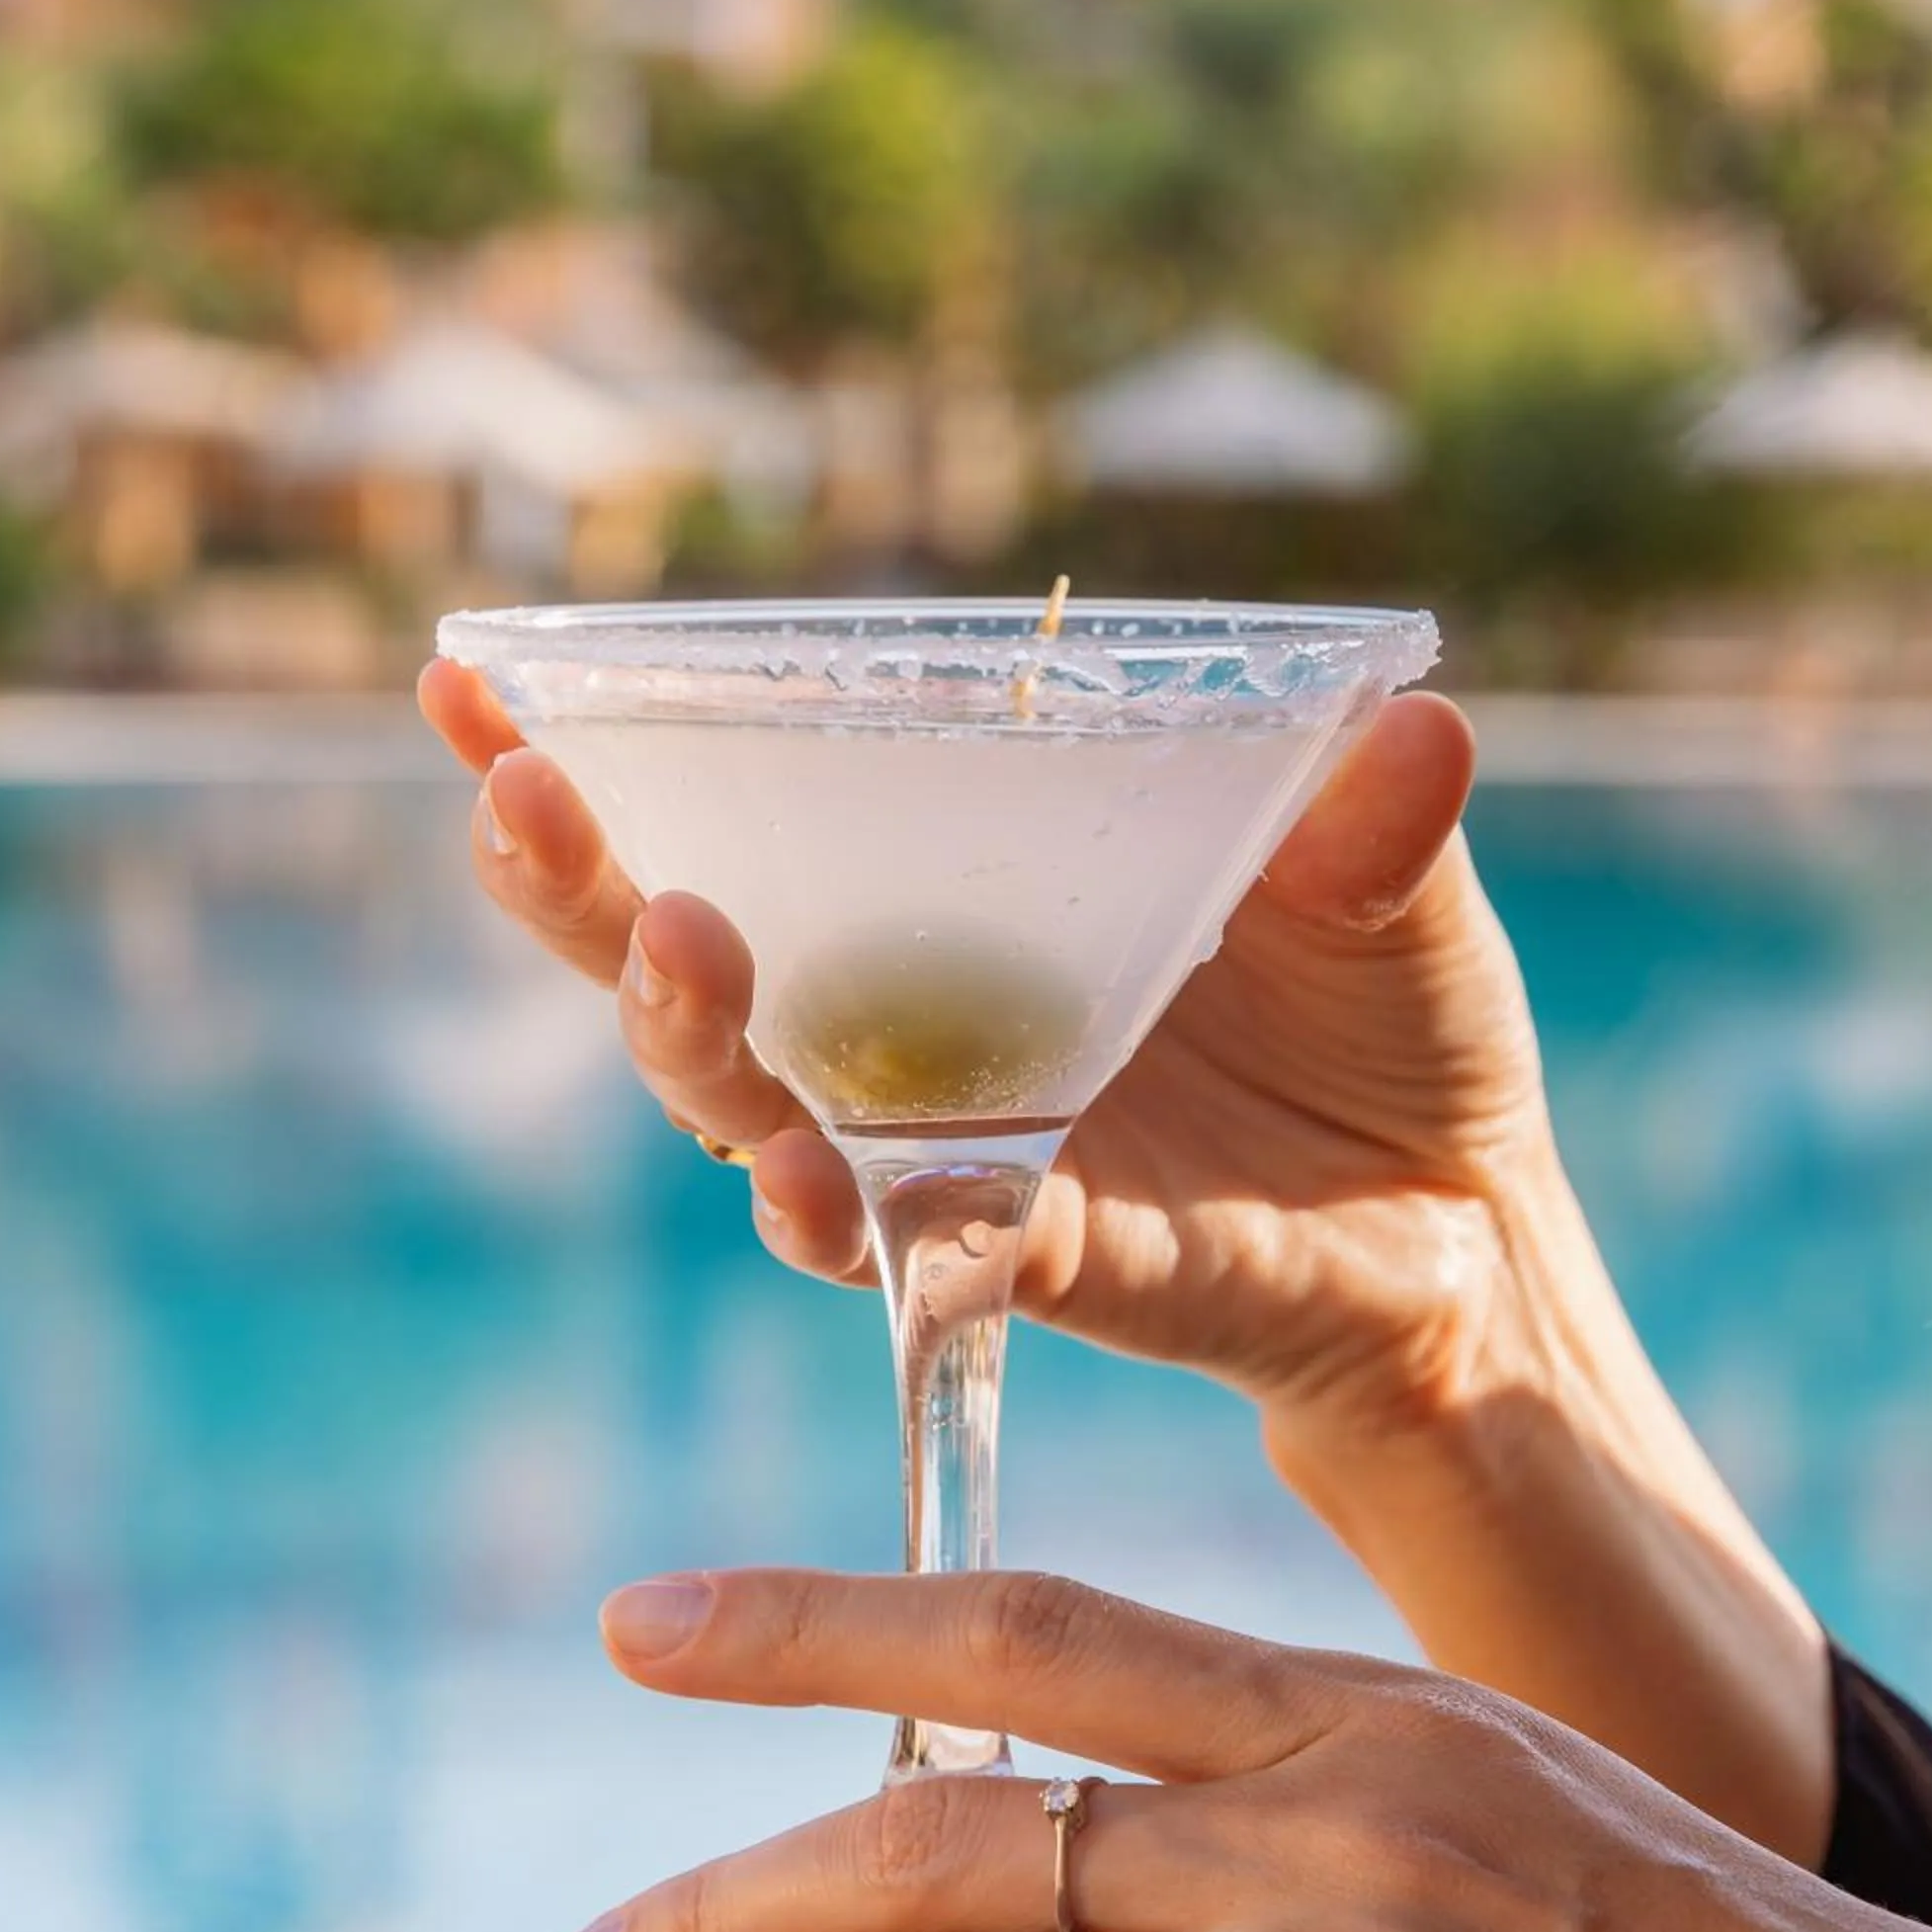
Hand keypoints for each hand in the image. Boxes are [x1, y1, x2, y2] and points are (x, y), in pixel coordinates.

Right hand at [420, 657, 1831, 1858]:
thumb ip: (1369, 819)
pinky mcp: (1028, 1258)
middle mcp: (906, 1035)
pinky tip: (821, 1179)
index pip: (737, 822)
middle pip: (684, 973)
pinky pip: (910, 1249)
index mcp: (948, 905)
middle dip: (579, 890)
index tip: (468, 673)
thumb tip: (1420, 720)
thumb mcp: (1385, 895)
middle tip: (514, 792)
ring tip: (676, 943)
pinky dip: (858, 1216)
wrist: (1464, 1224)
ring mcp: (949, 1153)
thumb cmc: (1391, 1028)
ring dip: (693, 1036)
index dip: (596, 760)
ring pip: (759, 1113)